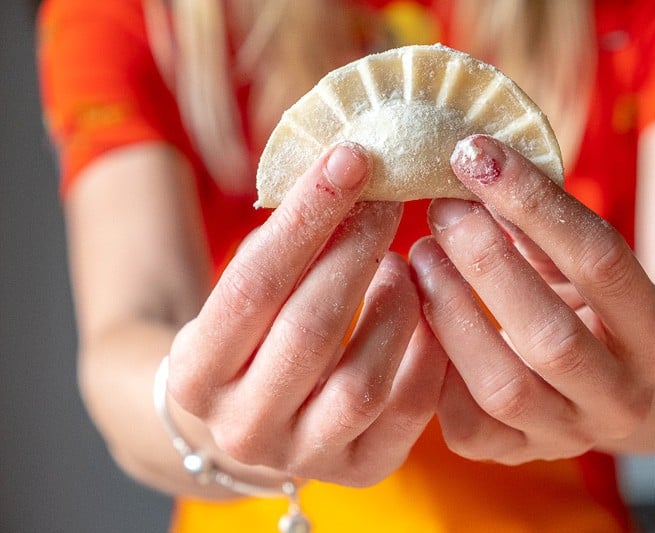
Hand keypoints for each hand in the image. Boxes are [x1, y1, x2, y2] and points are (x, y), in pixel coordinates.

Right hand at [168, 142, 446, 485]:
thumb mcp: (241, 296)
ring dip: (396, 304)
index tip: (351, 158)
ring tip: (401, 261)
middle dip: (356, 249)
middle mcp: (244, 428)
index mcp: (195, 377)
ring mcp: (304, 457)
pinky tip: (425, 305)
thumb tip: (349, 169)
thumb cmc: (250, 337)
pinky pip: (408, 410)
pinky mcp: (360, 471)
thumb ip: (282, 248)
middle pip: (311, 329)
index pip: (253, 284)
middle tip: (388, 198)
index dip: (306, 216)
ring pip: (364, 380)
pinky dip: (428, 350)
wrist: (252, 416)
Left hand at [409, 134, 654, 463]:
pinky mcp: (515, 454)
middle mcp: (623, 399)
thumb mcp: (582, 258)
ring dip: (450, 311)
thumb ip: (542, 222)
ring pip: (503, 385)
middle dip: (485, 262)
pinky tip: (413, 313)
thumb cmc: (587, 299)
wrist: (604, 376)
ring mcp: (569, 436)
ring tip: (418, 255)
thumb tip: (475, 164)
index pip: (601, 260)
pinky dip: (431, 365)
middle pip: (551, 335)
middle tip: (440, 208)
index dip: (534, 202)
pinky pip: (464, 423)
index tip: (475, 154)